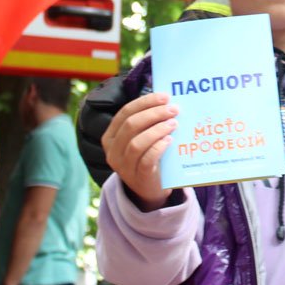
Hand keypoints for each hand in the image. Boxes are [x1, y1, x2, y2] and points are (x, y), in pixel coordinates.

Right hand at [101, 91, 177, 210]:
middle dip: (154, 113)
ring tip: (174, 123)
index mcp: (110, 136)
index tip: (165, 97)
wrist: (149, 188)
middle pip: (131, 125)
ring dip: (157, 129)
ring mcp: (124, 166)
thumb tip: (166, 100)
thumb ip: (147, 121)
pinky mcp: (138, 178)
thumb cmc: (147, 155)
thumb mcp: (141, 137)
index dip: (145, 102)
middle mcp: (113, 151)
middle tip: (173, 109)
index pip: (125, 112)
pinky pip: (146, 160)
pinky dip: (159, 147)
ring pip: (137, 143)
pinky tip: (169, 140)